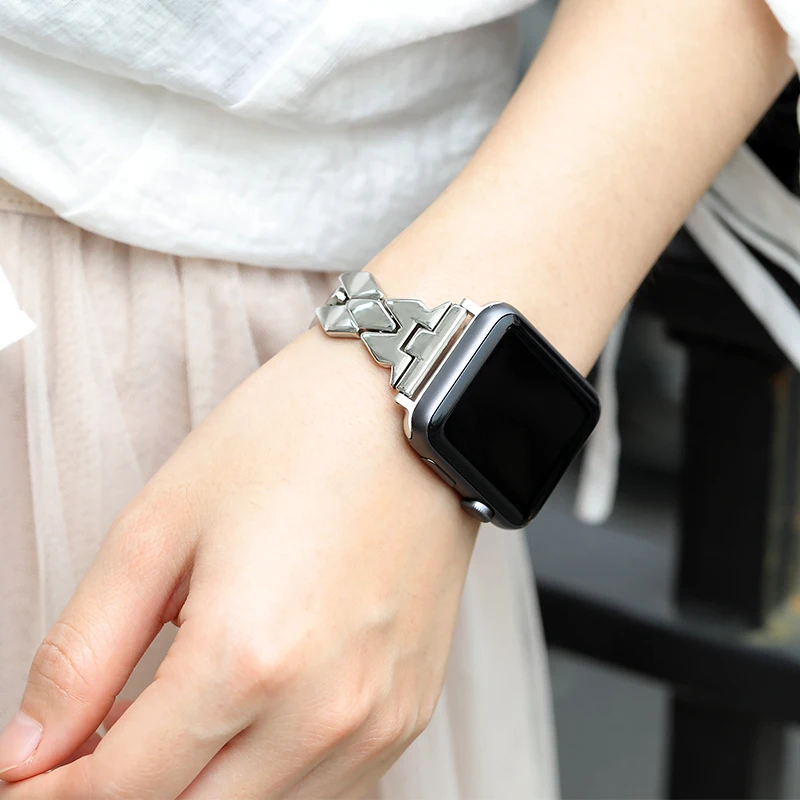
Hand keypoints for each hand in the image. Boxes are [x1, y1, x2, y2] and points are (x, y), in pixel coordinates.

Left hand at [0, 328, 476, 798]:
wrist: (409, 415)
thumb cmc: (289, 443)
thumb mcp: (160, 526)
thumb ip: (83, 653)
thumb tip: (30, 748)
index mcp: (246, 661)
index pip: (117, 792)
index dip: (51, 795)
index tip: (26, 774)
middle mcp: (322, 715)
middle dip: (117, 795)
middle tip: (90, 745)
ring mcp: (377, 724)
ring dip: (194, 787)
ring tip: (166, 719)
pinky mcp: (409, 713)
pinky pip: (321, 792)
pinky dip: (263, 778)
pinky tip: (245, 718)